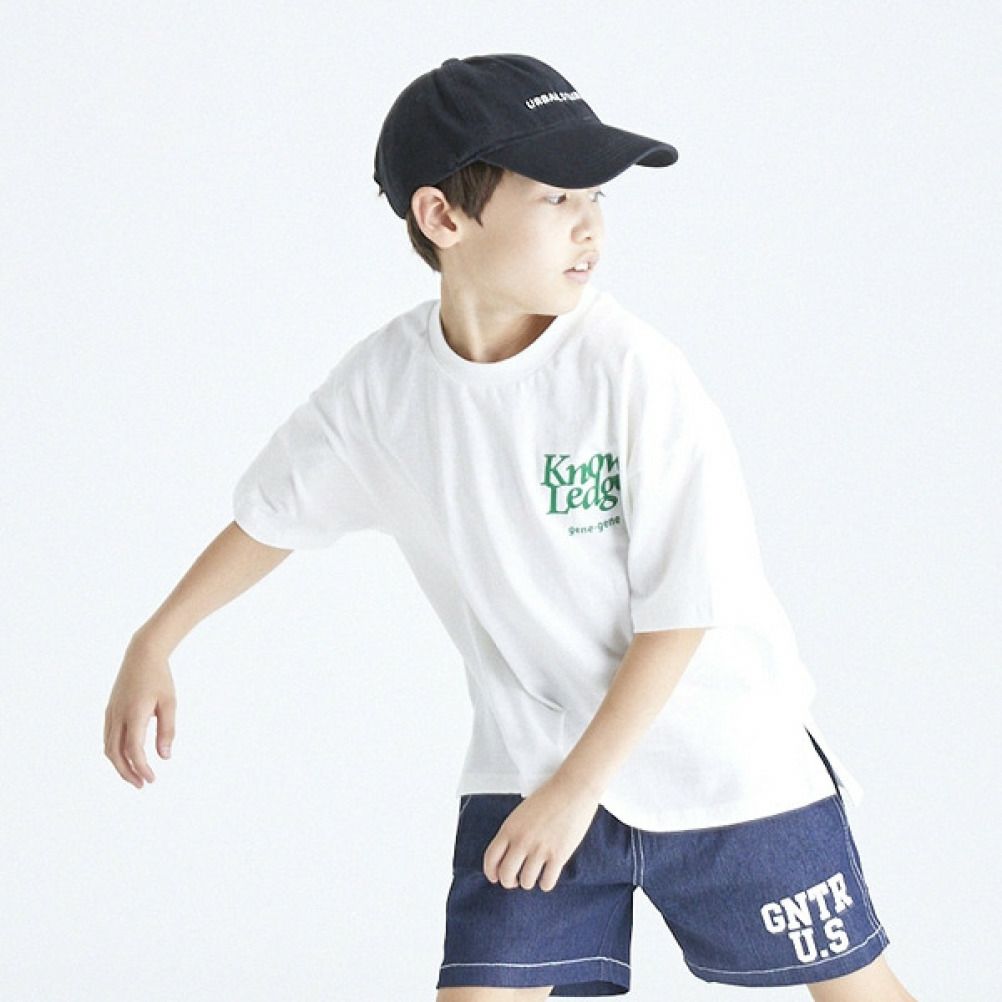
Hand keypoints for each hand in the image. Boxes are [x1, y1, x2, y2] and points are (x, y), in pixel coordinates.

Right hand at [103, 634, 176, 788]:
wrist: (141, 655)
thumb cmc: (159, 678)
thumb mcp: (169, 703)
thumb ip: (167, 730)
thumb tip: (165, 757)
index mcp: (134, 713)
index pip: (133, 749)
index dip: (141, 767)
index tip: (152, 779)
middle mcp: (118, 716)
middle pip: (115, 754)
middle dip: (127, 773)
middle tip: (142, 785)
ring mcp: (111, 713)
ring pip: (109, 747)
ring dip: (120, 765)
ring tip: (135, 775)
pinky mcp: (109, 710)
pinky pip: (108, 737)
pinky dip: (115, 752)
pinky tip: (127, 758)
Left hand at [483, 773, 600, 891]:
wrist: (573, 789)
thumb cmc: (549, 797)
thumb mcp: (521, 813)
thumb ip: (513, 833)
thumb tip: (510, 856)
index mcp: (509, 828)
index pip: (490, 859)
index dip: (491, 872)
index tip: (495, 877)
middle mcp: (522, 841)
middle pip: (506, 875)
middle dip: (509, 882)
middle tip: (515, 880)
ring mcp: (540, 849)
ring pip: (526, 882)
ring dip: (528, 882)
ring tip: (534, 874)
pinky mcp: (558, 856)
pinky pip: (546, 882)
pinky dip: (545, 883)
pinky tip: (548, 875)